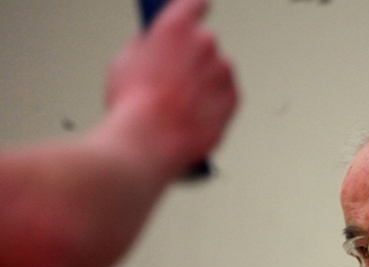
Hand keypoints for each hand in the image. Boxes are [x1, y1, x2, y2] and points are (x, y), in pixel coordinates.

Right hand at [103, 0, 238, 178]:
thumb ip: (146, 47)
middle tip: (173, 78)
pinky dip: (214, 103)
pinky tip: (192, 115)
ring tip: (180, 104)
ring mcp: (222, 72)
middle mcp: (205, 44)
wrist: (150, 141)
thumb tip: (153, 48)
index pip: (194, 5)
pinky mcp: (233, 98)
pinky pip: (226, 95)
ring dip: (204, 81)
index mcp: (176, 27)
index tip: (193, 14)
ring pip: (217, 70)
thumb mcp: (124, 62)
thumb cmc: (134, 104)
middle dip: (192, 56)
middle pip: (204, 42)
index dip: (193, 11)